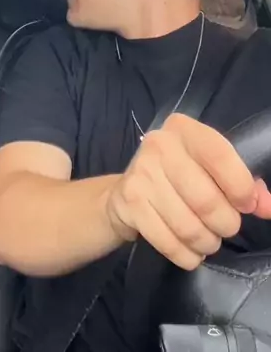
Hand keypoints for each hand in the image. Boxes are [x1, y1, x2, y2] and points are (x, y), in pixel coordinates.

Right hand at [107, 113, 270, 269]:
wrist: (127, 189)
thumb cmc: (179, 174)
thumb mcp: (210, 168)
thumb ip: (243, 184)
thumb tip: (267, 206)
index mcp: (184, 129)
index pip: (220, 156)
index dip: (241, 188)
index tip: (247, 205)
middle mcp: (159, 146)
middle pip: (206, 200)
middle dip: (226, 224)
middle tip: (226, 227)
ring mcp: (141, 174)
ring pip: (188, 226)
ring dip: (207, 242)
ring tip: (209, 240)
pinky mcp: (129, 204)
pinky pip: (168, 243)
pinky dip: (187, 255)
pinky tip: (191, 251)